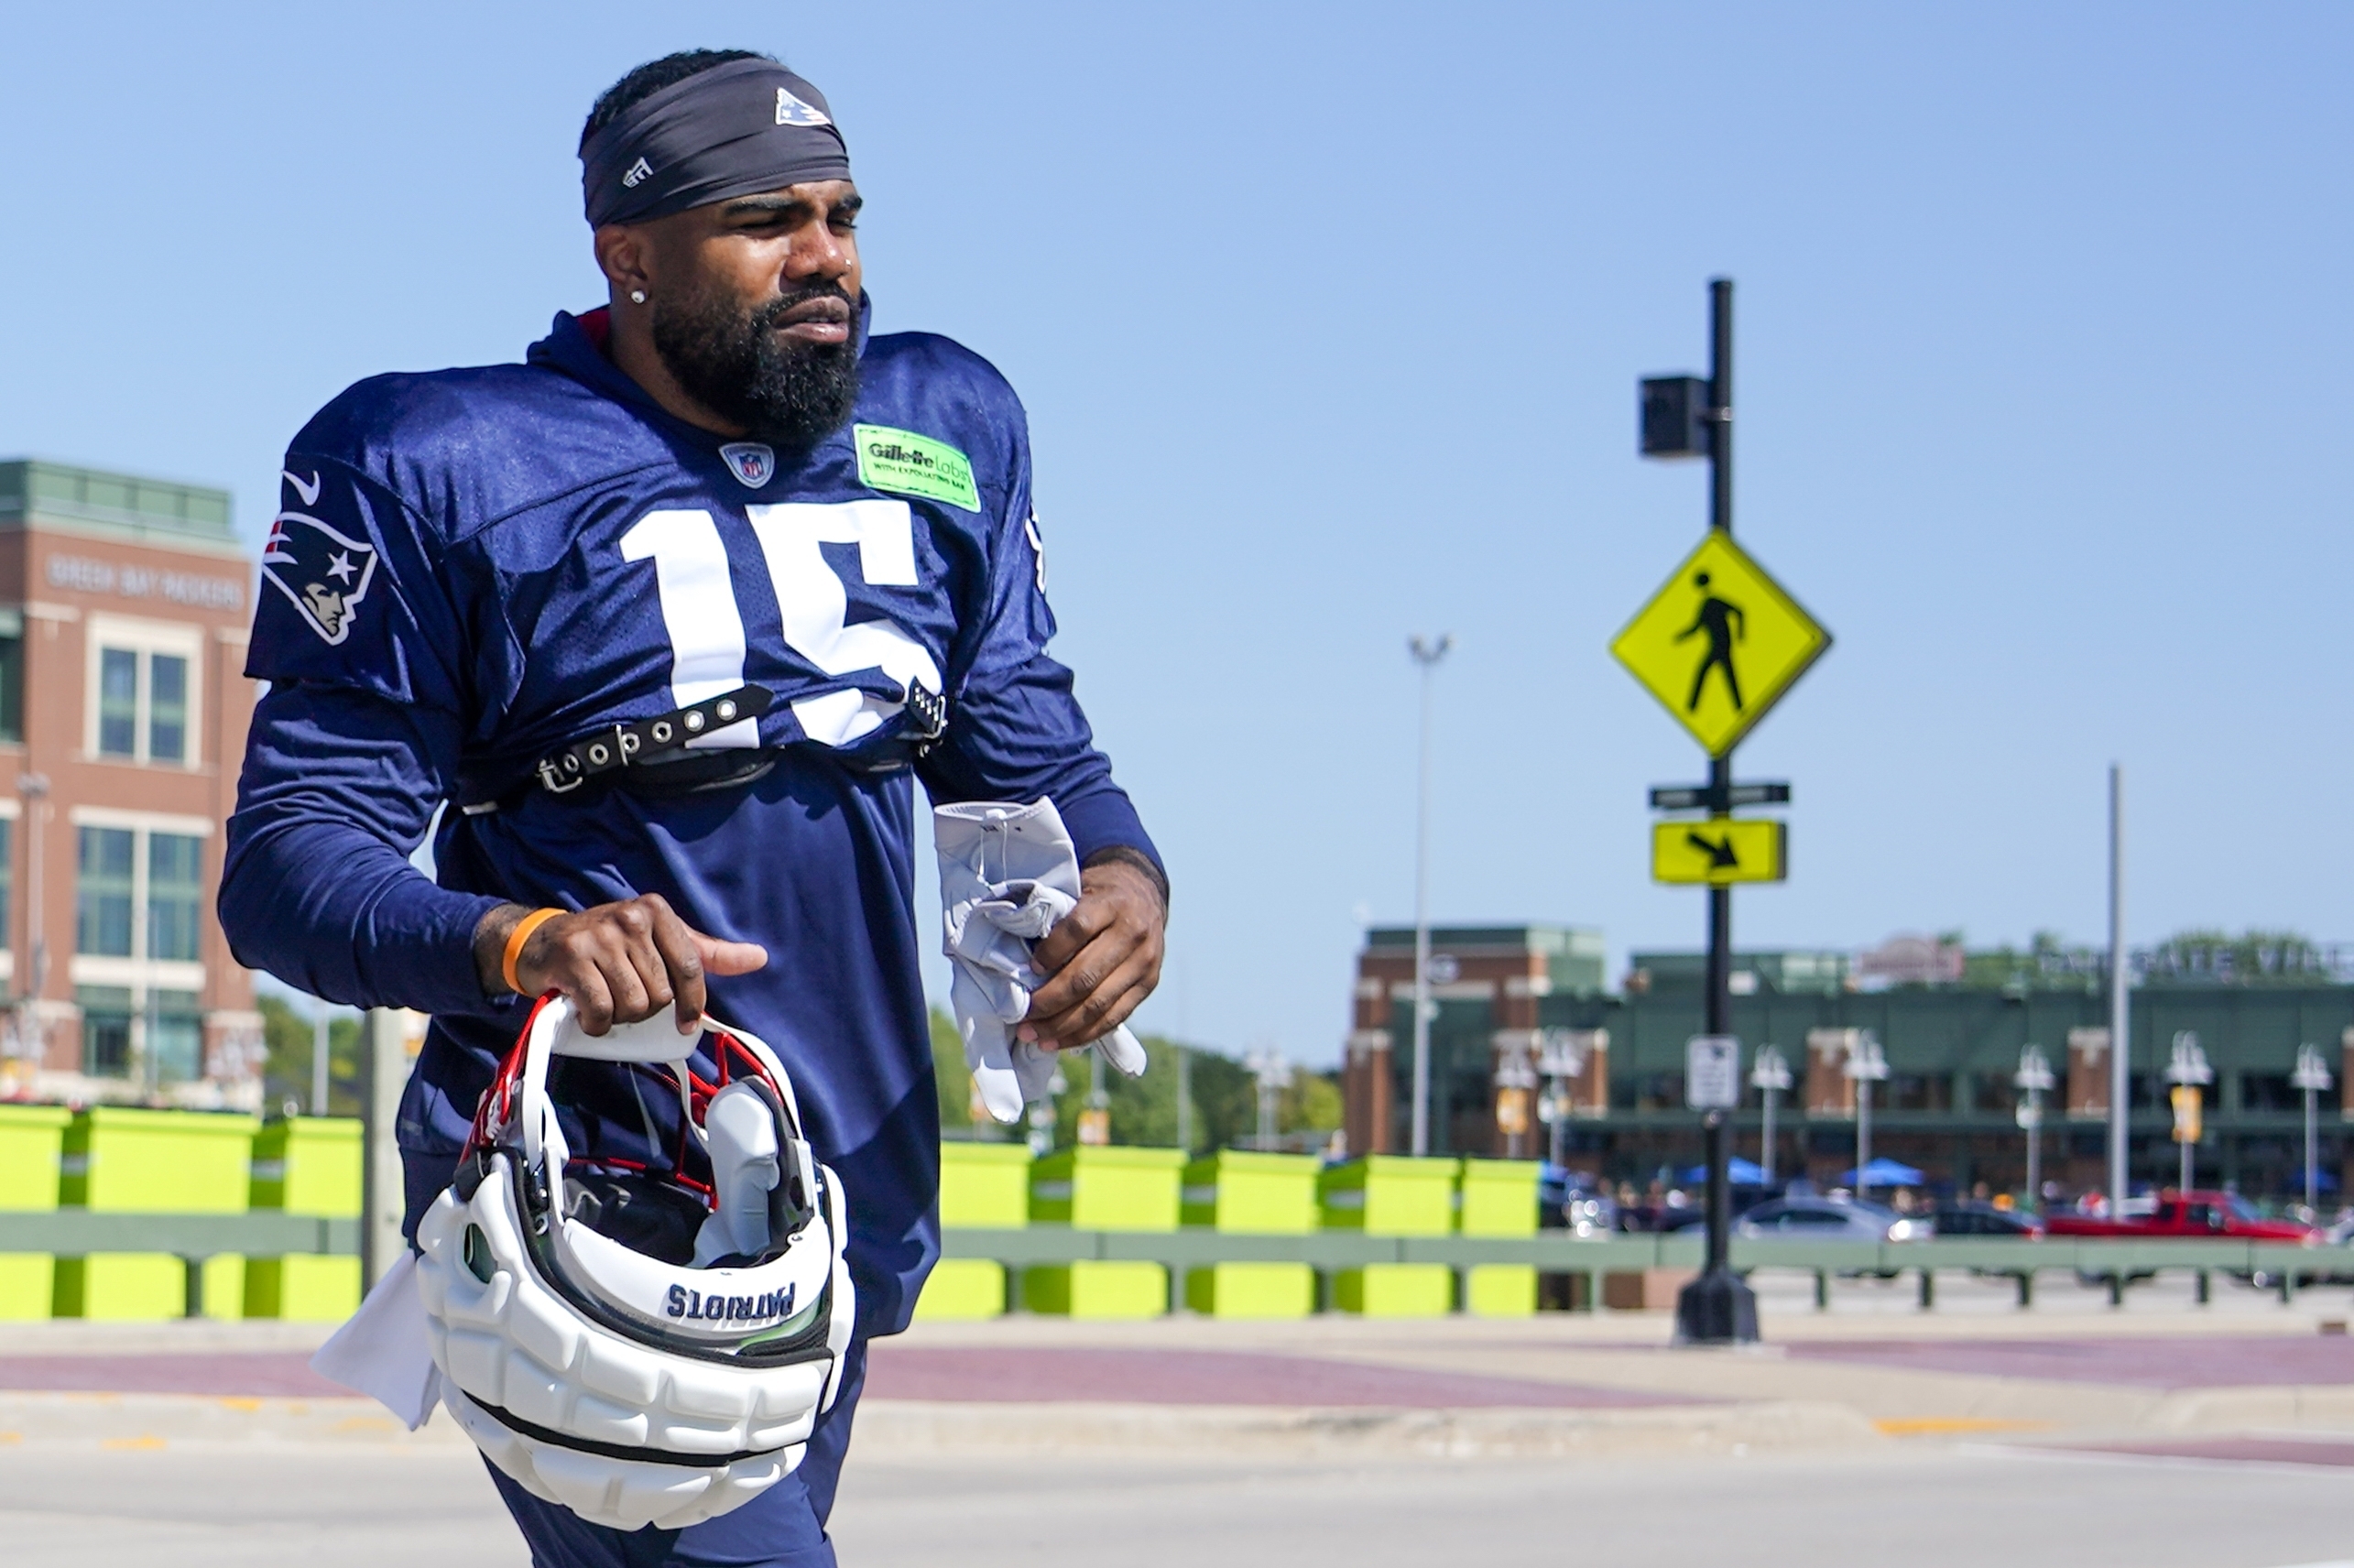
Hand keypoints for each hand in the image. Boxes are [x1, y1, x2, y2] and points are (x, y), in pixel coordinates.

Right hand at [475, 895, 766, 1034]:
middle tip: (626, 999)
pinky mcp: (573, 958)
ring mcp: (601, 936)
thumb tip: (758, 957)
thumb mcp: (660, 941)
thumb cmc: (610, 947)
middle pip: (661, 994)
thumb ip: (707, 953)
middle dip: (646, 1010)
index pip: (691, 966)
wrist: (543, 942)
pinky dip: (597, 1024)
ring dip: (621, 1017)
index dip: (692, 1003)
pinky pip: (602, 1010)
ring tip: (607, 1002)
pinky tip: (589, 1014)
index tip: (686, 1025)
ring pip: (634, 1005)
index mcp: (658, 912)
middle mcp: (631, 918)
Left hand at [1020, 854, 1166, 1051]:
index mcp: (1112, 904)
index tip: (1029, 968)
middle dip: (1049, 1001)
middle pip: (1087, 975)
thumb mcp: (1080, 890)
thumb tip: (1015, 956)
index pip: (1079, 928)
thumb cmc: (1098, 895)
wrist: (1144, 894)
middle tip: (1021, 1017)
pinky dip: (1084, 1034)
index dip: (1051, 951)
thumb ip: (1057, 918)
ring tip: (1033, 1035)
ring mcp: (1145, 962)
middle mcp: (1133, 933)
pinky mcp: (1148, 984)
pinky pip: (1115, 1017)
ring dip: (1062, 1025)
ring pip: (1100, 1003)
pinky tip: (1058, 1041)